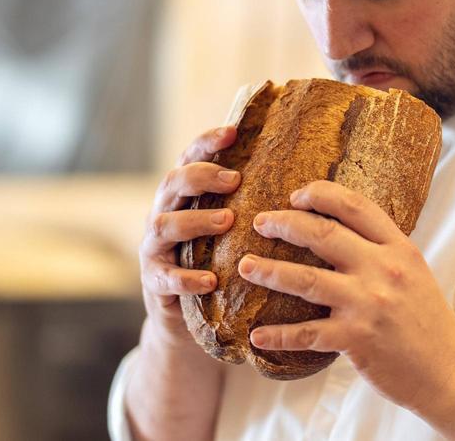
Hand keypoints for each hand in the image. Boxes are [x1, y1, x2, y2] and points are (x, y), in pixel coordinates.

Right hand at [139, 125, 242, 343]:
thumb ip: (245, 202)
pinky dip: (187, 278)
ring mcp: (154, 248)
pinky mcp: (154, 283)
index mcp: (181, 196)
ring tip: (227, 221)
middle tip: (234, 179)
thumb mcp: (227, 230)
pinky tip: (211, 281)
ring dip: (195, 221)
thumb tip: (300, 175)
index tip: (232, 132)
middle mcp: (162, 214)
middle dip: (201, 177)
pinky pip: (165, 278)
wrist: (183, 321)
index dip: (206, 143)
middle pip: (171, 184)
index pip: (188, 158)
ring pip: (164, 226)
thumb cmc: (214, 263)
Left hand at [235, 180, 454, 411]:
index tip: (295, 195)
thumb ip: (382, 252)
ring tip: (245, 266)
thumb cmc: (429, 322)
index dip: (320, 194)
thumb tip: (342, 231)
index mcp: (399, 248)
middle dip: (284, 223)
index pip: (355, 206)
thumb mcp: (415, 273)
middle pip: (322, 233)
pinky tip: (258, 335)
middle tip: (260, 222)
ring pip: (305, 279)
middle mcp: (383, 269)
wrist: (450, 372)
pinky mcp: (355, 339)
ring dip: (269, 271)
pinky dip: (277, 335)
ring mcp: (368, 304)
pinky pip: (306, 333)